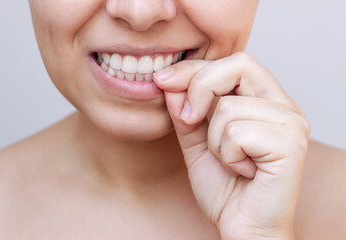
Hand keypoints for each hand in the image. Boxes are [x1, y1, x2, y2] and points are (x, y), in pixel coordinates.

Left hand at [153, 52, 309, 239]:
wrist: (242, 227)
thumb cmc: (225, 187)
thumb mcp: (197, 142)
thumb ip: (185, 110)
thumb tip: (170, 80)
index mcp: (266, 101)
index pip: (232, 63)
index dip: (194, 69)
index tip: (162, 81)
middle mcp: (285, 106)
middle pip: (239, 65)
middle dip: (200, 90)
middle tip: (190, 120)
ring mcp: (291, 124)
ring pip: (230, 107)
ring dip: (214, 140)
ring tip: (229, 160)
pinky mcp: (291, 145)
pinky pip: (237, 133)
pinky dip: (227, 156)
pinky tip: (243, 171)